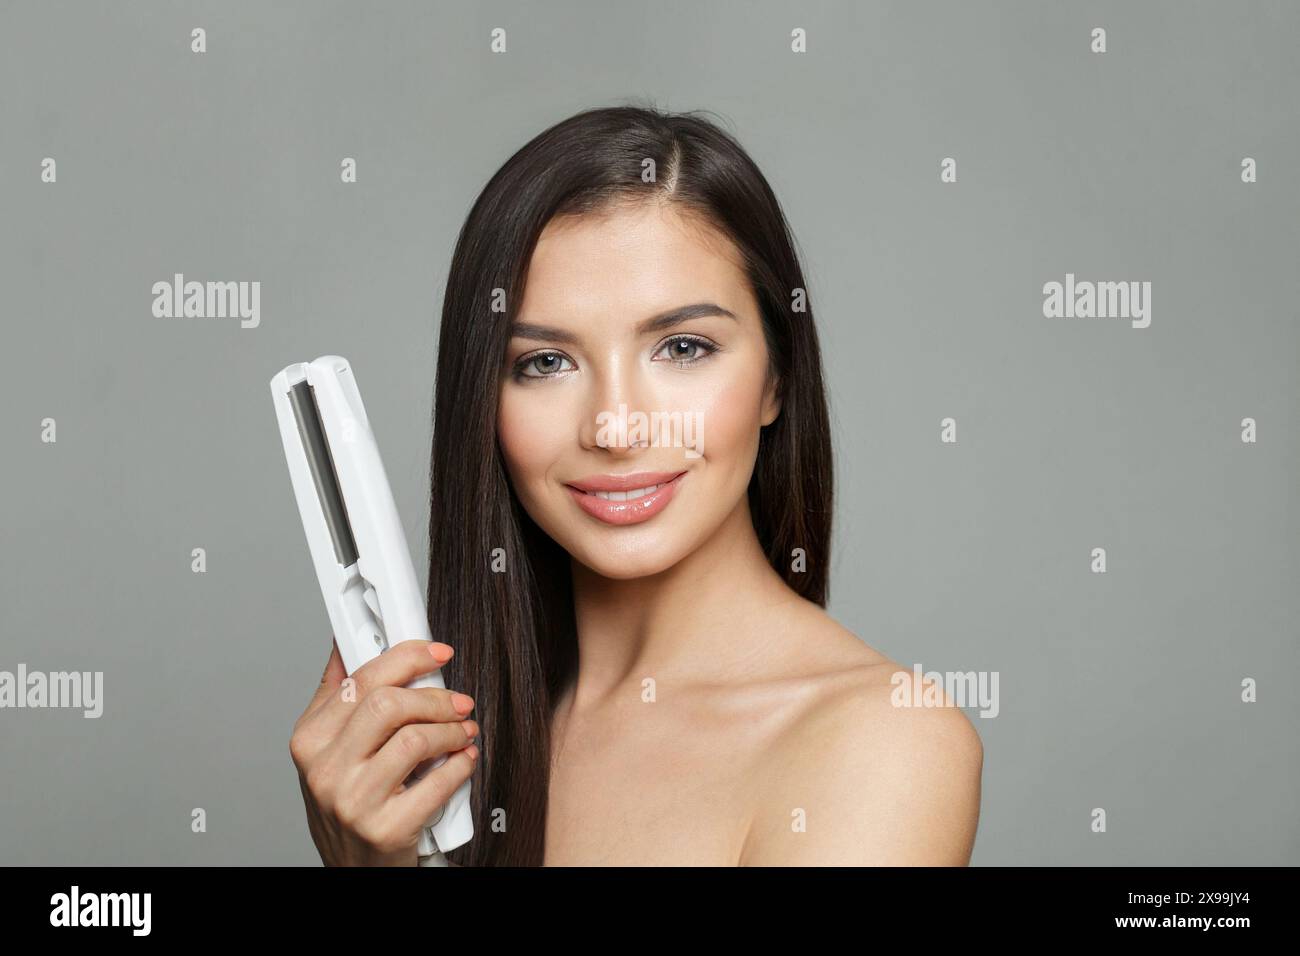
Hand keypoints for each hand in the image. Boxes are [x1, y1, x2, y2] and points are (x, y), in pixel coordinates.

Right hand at [289, 638, 478, 865]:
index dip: (407, 657)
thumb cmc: (350, 803)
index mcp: (309, 739)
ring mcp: (353, 801)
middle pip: (388, 704)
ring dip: (452, 730)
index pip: (361, 678)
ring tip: (463, 732)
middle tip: (458, 701)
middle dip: (434, 697)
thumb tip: (347, 640)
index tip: (438, 652)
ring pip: (415, 739)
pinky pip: (437, 781)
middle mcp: (324, 770)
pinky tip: (464, 760)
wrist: (356, 870)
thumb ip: (339, 695)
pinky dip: (461, 765)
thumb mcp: (329, 749)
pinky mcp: (386, 829)